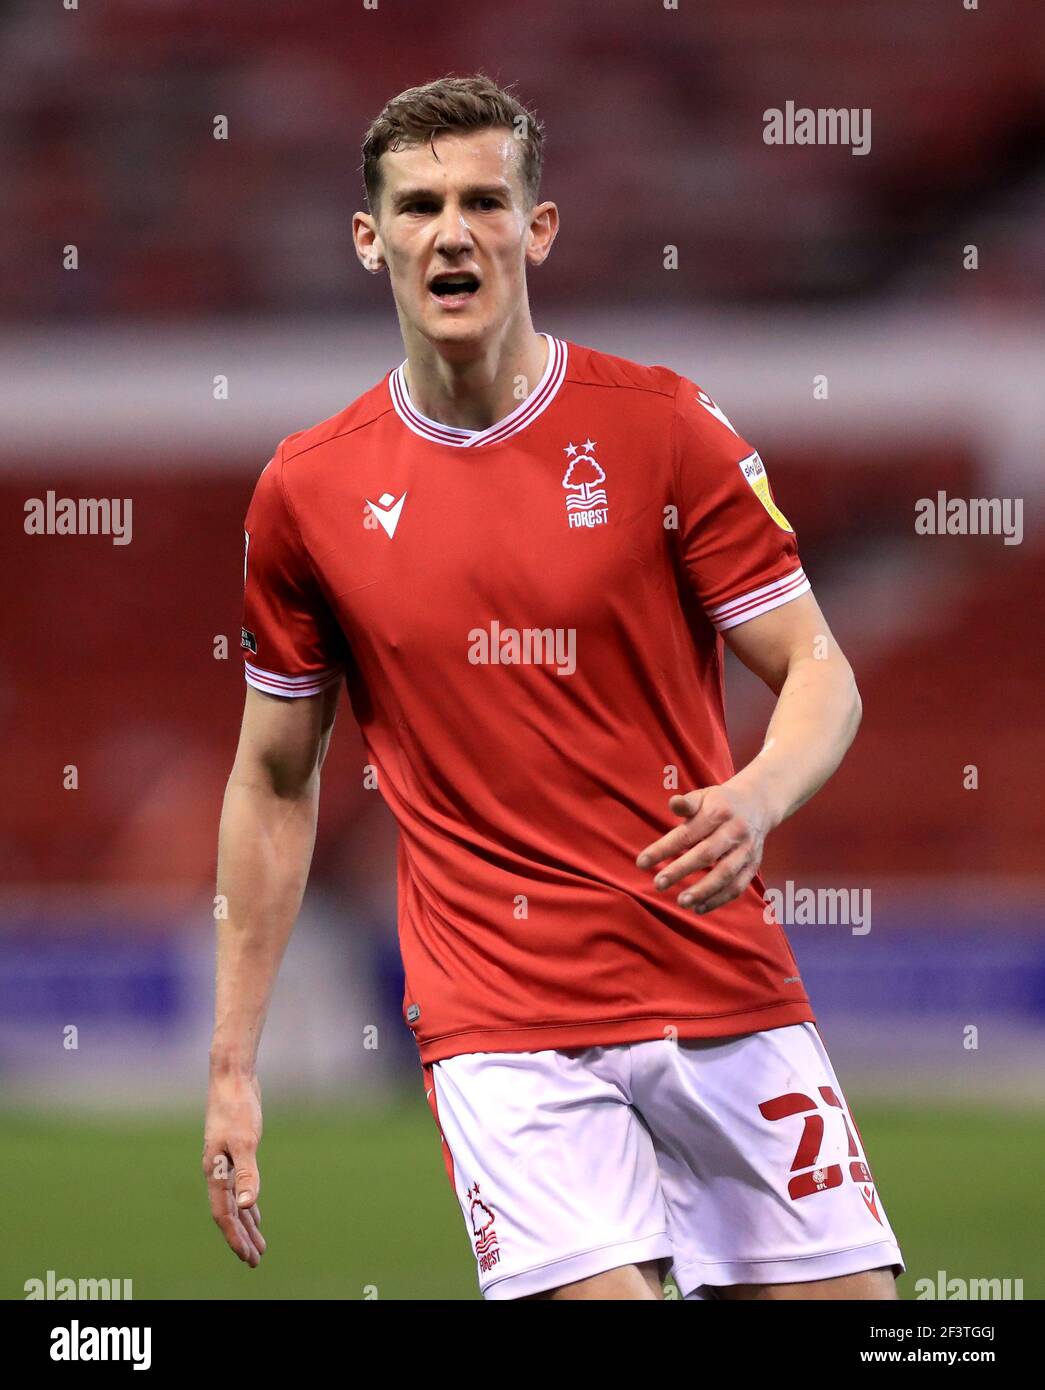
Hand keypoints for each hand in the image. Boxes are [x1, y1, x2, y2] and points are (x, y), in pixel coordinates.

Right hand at [203, 1072, 265, 1267]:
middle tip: (255, 1261)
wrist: (231, 1077)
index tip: (248, 1257)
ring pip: (235, 1201)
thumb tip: (248, 1206)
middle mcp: (217, 1170)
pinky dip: (247, 1202)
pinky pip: (239, 1187)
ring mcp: (225, 1161)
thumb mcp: (245, 1140)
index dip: (235, 1237)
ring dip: (246, 1223)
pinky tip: (254, 1211)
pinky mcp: (235, 1152)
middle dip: (241, 1237)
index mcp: (215, 1172)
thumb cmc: (237, 1106)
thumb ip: (246, 1173)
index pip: (224, 1214)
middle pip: (228, 1213)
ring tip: (258, 1244)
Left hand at [636, 778, 771, 914]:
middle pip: (706, 854)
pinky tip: (699, 908)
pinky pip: (738, 886)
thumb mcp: (703, 796)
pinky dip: (719, 900)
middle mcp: (734, 831)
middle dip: (681, 870)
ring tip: (682, 902)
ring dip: (703, 890)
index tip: (642, 862)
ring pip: (725, 874)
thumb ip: (686, 804)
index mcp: (718, 812)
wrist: (757, 804)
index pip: (686, 834)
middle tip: (658, 884)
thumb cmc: (719, 803)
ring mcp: (746, 850)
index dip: (663, 849)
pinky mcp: (753, 866)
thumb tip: (673, 803)